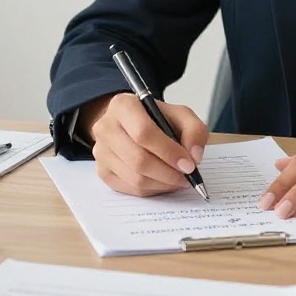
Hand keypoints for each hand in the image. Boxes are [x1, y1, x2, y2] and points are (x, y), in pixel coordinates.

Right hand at [82, 93, 208, 196]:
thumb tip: (194, 158)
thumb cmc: (156, 119)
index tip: (189, 165)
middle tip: (187, 177)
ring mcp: (101, 151)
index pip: (144, 133)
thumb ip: (194, 130)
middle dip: (168, 173)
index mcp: (123, 105)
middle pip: (138, 159)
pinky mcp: (102, 171)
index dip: (169, 152)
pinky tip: (163, 182)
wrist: (132, 124)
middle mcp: (106, 127)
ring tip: (178, 179)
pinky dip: (152, 189)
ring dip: (162, 184)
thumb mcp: (180, 114)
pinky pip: (130, 189)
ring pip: (135, 178)